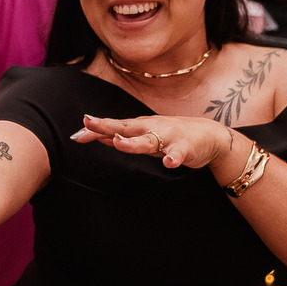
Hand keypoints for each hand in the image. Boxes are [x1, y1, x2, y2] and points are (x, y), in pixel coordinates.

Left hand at [71, 114, 236, 169]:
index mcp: (140, 126)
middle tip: (87, 122)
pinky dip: (173, 158)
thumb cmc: (171, 135)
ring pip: (149, 141)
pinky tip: (169, 163)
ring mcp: (168, 137)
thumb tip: (95, 136)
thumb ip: (121, 137)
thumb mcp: (144, 136)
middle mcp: (151, 129)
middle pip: (125, 128)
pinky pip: (178, 154)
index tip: (76, 133)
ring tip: (119, 142)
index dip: (96, 129)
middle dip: (106, 126)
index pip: (114, 127)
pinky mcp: (185, 148)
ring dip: (133, 142)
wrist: (209, 135)